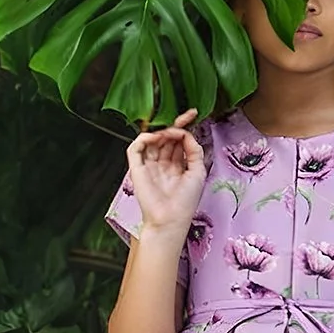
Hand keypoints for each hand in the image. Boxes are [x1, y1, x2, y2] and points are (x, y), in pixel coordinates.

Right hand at [127, 108, 205, 233]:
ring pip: (151, 139)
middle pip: (166, 137)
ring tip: (171, 133)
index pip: (178, 140)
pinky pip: (135, 148)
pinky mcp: (136, 168)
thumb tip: (186, 133)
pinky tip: (155, 137)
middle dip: (174, 125)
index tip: (192, 113)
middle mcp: (162, 164)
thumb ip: (194, 150)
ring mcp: (149, 165)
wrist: (170, 219)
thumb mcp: (198, 172)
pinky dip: (144, 138)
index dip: (184, 126)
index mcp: (177, 166)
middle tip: (184, 117)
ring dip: (162, 132)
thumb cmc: (185, 201)